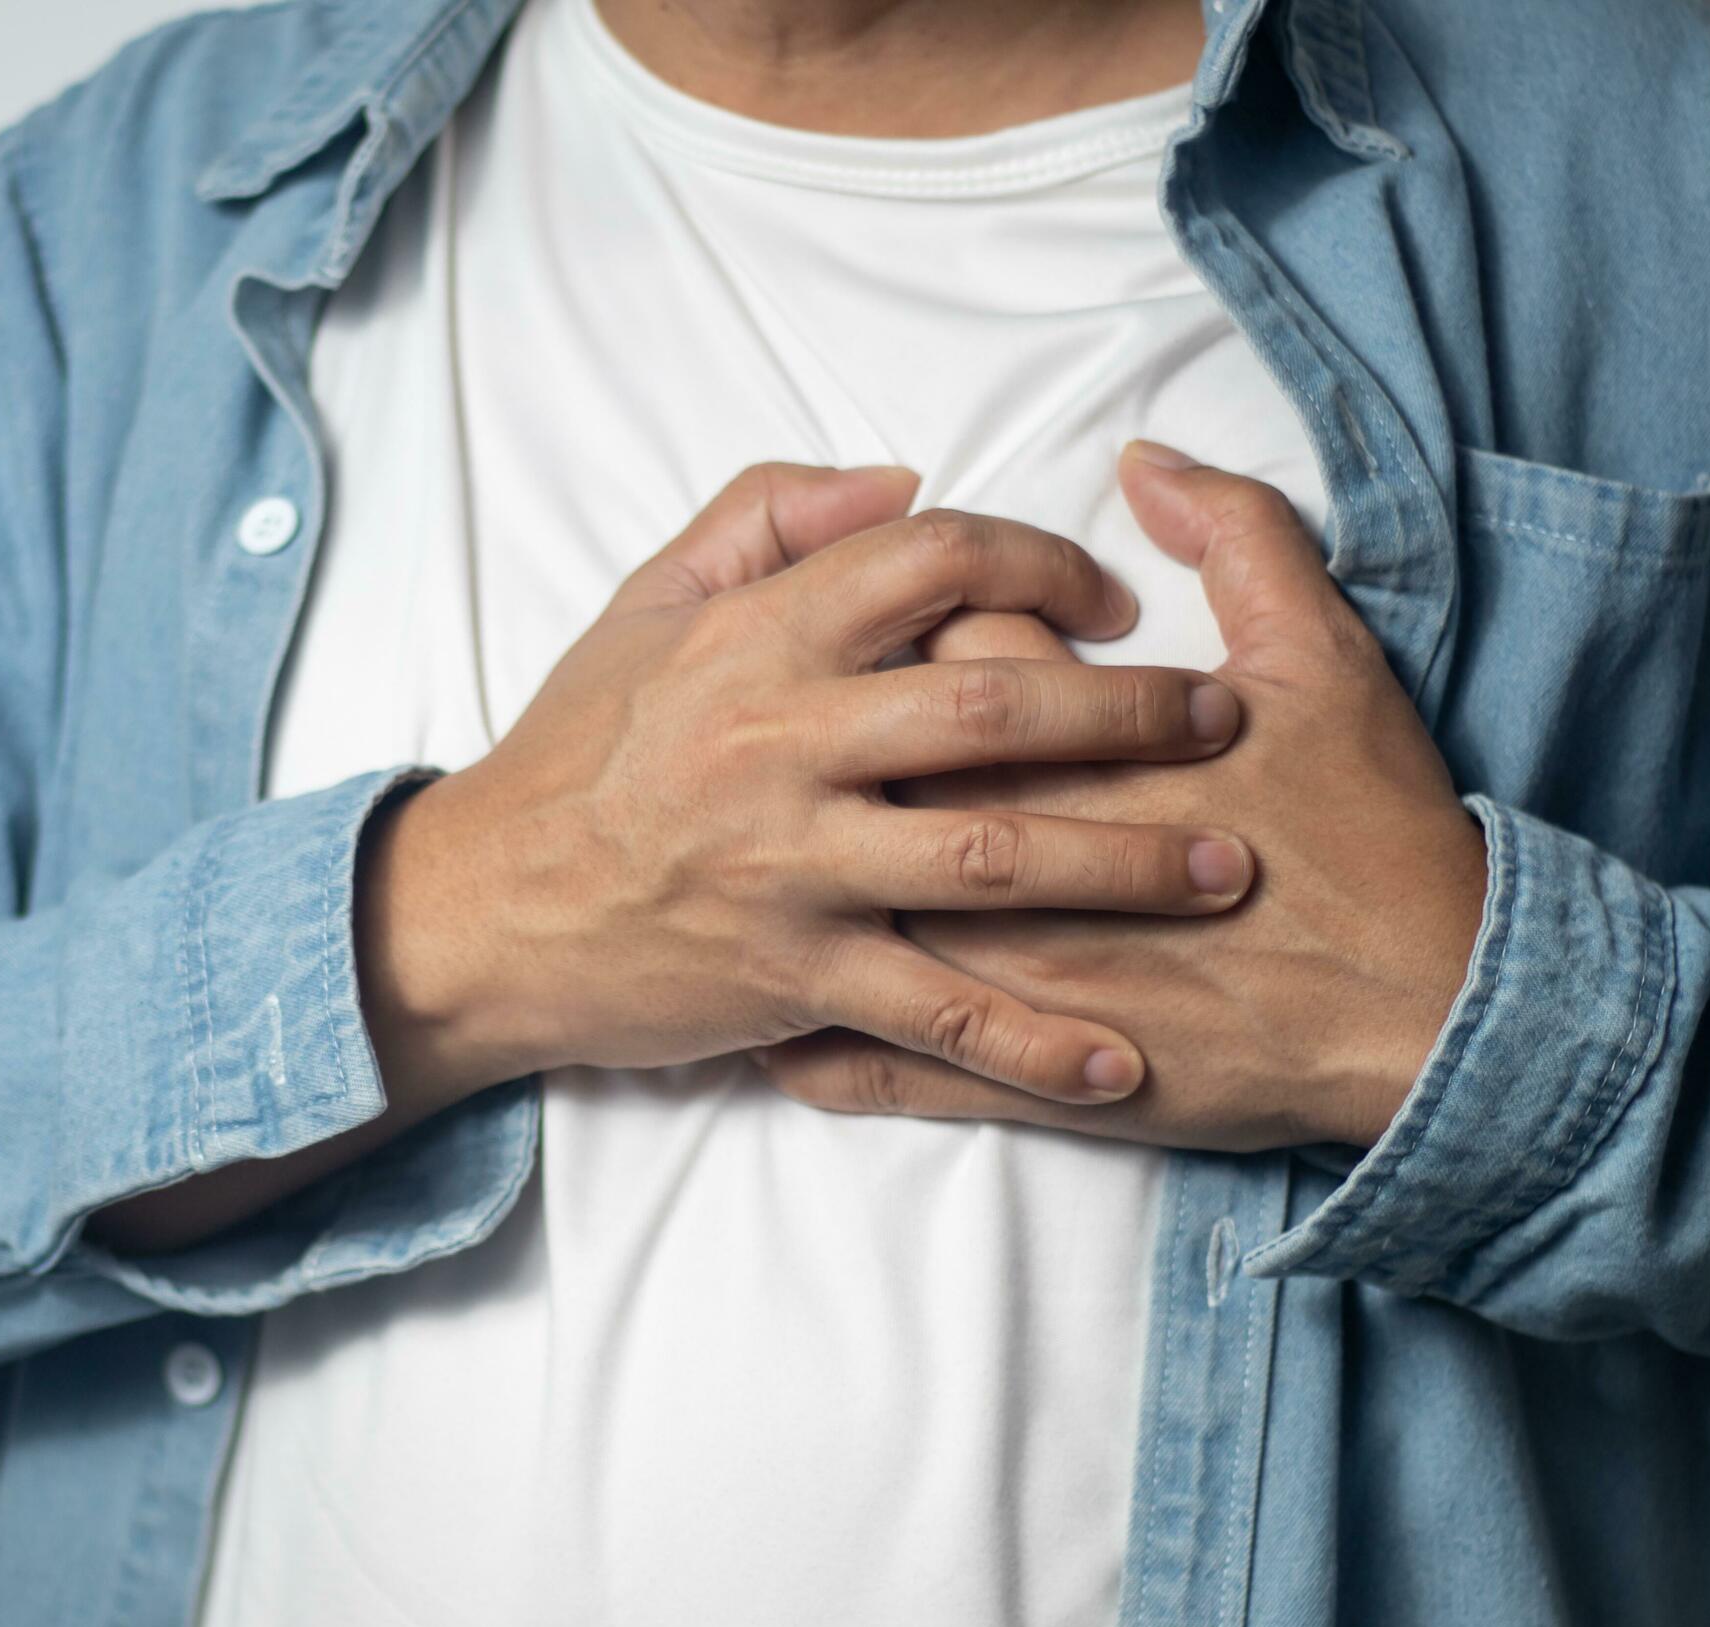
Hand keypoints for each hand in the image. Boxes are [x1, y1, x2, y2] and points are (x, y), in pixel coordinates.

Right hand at [363, 460, 1260, 1116]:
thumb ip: (766, 518)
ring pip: (992, 860)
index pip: (929, 559)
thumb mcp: (646, 605)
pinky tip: (1124, 1064)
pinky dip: (1034, 1046)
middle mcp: (783, 745)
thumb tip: (900, 479)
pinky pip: (938, 1015)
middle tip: (1227, 718)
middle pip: (993, 709)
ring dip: (1125, 864)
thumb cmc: (573, 753)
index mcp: (755, 639)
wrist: (481, 910)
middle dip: (1132, 712)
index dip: (1041, 562)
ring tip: (1226, 866)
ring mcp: (793, 868)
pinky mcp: (793, 976)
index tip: (1109, 598)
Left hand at [750, 443, 1488, 1150]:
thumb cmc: (1373, 833)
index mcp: (1074, 741)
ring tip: (720, 891)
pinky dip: (813, 1056)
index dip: (915, 627)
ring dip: (772, 914)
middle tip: (791, 760)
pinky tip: (764, 1035)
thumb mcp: (1327, 658)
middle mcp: (1019, 849)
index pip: (942, 647)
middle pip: (868, 783)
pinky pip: (884, 1067)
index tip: (911, 630)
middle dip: (820, 766)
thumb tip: (1145, 464)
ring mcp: (1012, 968)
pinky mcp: (1025, 1068)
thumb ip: (1238, 538)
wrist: (1429, 1012)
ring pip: (848, 927)